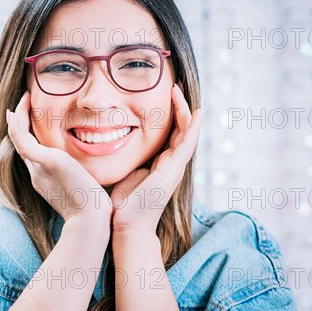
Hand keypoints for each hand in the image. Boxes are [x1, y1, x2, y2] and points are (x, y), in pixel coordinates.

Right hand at [6, 91, 111, 224]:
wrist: (92, 221)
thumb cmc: (97, 209)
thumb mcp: (91, 187)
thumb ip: (91, 175)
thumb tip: (104, 167)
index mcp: (48, 180)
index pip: (35, 155)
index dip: (33, 137)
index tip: (38, 122)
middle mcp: (38, 174)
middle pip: (22, 145)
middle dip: (21, 124)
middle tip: (25, 104)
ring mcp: (38, 168)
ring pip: (18, 138)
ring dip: (17, 118)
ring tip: (24, 100)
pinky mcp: (45, 160)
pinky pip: (21, 137)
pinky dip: (18, 121)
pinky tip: (23, 105)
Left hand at [109, 84, 202, 234]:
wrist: (127, 224)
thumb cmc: (123, 203)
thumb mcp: (126, 172)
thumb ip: (129, 158)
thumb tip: (115, 142)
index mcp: (161, 164)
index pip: (171, 133)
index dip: (171, 114)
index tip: (164, 95)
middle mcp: (171, 164)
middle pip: (182, 129)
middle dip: (179, 107)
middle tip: (173, 86)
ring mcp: (175, 167)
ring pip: (187, 132)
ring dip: (185, 110)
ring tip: (178, 91)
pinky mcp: (174, 169)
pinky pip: (187, 143)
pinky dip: (193, 127)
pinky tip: (196, 112)